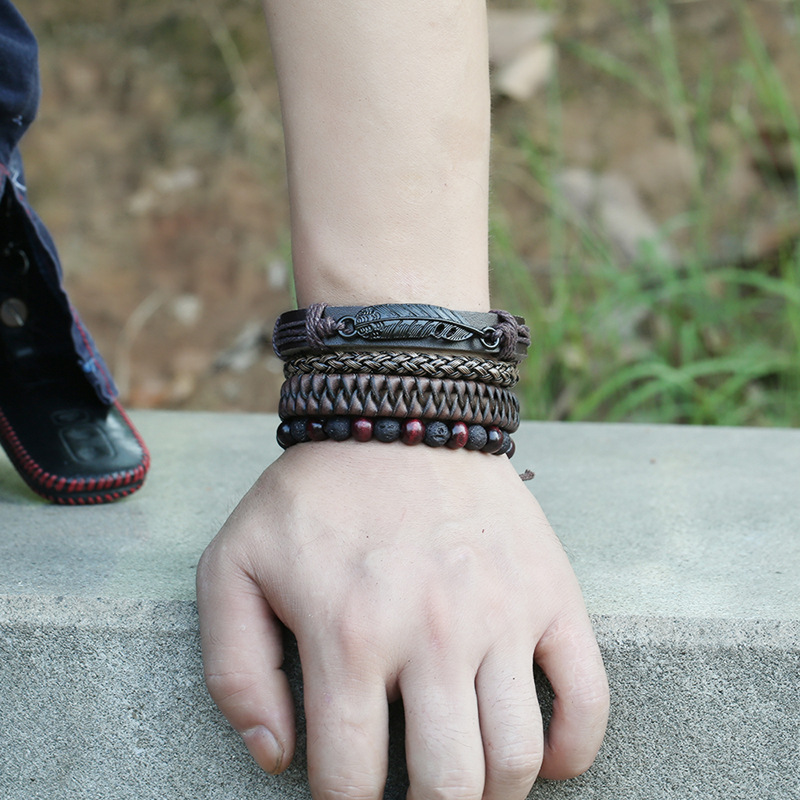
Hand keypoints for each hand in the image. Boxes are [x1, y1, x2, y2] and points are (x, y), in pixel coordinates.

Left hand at [196, 441, 608, 799]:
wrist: (400, 414)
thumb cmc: (313, 496)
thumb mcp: (235, 565)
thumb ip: (235, 670)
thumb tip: (277, 757)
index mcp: (348, 634)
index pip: (349, 781)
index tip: (349, 796)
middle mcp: (432, 632)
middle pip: (446, 786)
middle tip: (411, 794)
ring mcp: (501, 613)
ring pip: (516, 756)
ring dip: (493, 792)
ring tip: (467, 778)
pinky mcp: (549, 590)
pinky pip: (588, 695)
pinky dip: (572, 749)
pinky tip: (542, 756)